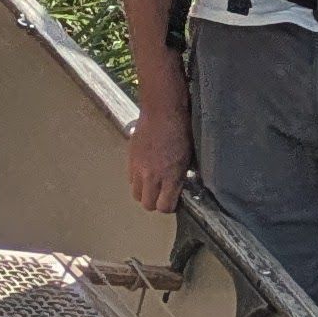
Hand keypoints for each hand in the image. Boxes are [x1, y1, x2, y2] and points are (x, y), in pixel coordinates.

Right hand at [126, 69, 190, 214]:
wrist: (161, 110)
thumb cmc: (181, 129)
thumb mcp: (188, 155)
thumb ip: (181, 175)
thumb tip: (178, 187)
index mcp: (170, 175)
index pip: (164, 207)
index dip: (170, 206)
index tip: (174, 200)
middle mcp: (152, 175)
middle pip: (148, 205)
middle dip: (156, 202)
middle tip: (163, 194)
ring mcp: (138, 168)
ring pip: (136, 194)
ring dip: (145, 192)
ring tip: (153, 183)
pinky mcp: (130, 159)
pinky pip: (130, 180)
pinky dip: (137, 180)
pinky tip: (145, 171)